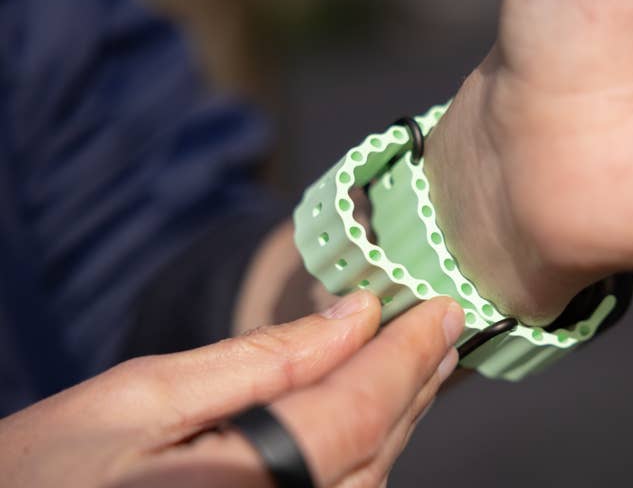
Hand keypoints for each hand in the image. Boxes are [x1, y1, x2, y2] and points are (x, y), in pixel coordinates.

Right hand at [0, 292, 464, 486]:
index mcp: (248, 485)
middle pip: (376, 447)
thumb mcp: (143, 398)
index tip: (440, 308)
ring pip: (369, 477)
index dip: (405, 355)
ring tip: (419, 359)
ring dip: (399, 413)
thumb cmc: (47, 474)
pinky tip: (373, 412)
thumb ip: (262, 361)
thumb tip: (352, 316)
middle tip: (440, 326)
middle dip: (413, 380)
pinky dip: (368, 447)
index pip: (359, 411)